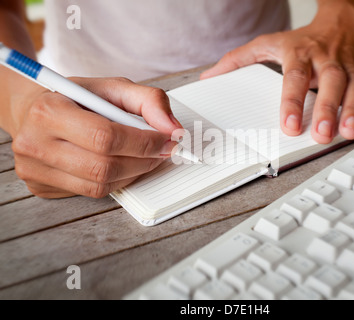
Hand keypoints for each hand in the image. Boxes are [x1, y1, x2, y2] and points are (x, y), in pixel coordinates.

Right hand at [11, 77, 181, 197]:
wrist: (32, 111)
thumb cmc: (75, 99)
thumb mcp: (111, 87)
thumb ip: (148, 100)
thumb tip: (173, 129)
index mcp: (49, 111)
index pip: (105, 137)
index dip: (144, 142)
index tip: (168, 139)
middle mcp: (35, 143)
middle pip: (104, 166)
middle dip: (144, 160)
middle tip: (163, 150)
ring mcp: (35, 170)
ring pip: (100, 185)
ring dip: (134, 172)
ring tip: (146, 156)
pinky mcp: (41, 188)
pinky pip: (92, 192)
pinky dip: (117, 181)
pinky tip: (123, 165)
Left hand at [201, 0, 353, 143]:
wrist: (343, 18)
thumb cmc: (304, 38)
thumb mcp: (269, 43)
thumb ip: (238, 60)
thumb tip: (210, 77)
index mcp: (301, 55)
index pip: (295, 79)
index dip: (292, 102)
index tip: (288, 125)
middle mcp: (327, 61)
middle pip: (330, 84)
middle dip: (327, 109)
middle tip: (322, 134)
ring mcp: (351, 67)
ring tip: (350, 132)